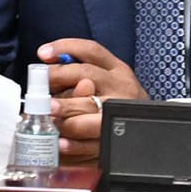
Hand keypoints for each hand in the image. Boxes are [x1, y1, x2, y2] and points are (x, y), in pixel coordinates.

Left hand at [40, 39, 148, 161]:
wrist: (152, 126)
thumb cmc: (116, 101)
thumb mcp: (105, 81)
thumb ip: (78, 76)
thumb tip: (45, 79)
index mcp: (116, 69)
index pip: (90, 50)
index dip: (64, 48)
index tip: (42, 54)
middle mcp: (120, 86)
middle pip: (86, 75)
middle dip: (59, 78)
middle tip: (38, 84)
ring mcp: (122, 110)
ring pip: (91, 107)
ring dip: (64, 111)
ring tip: (48, 114)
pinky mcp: (121, 136)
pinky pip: (95, 140)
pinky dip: (75, 143)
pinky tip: (60, 143)